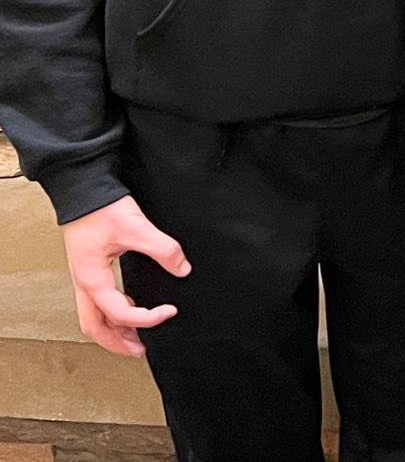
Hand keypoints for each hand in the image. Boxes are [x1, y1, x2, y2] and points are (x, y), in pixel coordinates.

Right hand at [61, 196, 187, 356]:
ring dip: (113, 331)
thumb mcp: (136, 227)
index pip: (118, 312)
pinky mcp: (90, 270)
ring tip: (135, 339)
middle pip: (95, 327)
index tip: (168, 312)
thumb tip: (182, 268)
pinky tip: (127, 311)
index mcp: (93, 278)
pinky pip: (97, 303)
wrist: (85, 191)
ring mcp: (84, 278)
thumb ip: (162, 248)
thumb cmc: (102, 208)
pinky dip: (111, 315)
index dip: (145, 318)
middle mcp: (84, 283)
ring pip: (93, 317)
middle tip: (141, 350)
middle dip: (117, 342)